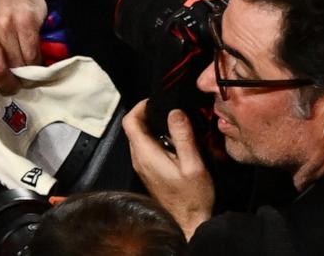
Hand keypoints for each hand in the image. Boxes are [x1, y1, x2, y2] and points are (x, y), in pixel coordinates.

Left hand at [0, 0, 44, 90]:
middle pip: (1, 69)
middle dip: (10, 84)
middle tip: (16, 88)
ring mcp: (7, 23)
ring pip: (20, 63)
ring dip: (26, 75)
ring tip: (27, 78)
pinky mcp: (27, 20)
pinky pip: (33, 51)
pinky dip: (37, 62)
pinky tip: (36, 63)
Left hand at [122, 101, 212, 237]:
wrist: (189, 222)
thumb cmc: (193, 197)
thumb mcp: (193, 164)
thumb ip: (182, 136)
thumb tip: (174, 111)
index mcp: (145, 153)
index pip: (130, 121)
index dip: (140, 106)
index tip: (157, 101)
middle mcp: (138, 158)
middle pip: (134, 128)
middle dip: (149, 115)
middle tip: (170, 110)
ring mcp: (142, 166)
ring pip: (140, 138)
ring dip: (153, 127)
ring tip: (175, 123)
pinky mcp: (149, 172)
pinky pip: (146, 148)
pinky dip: (156, 139)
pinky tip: (175, 141)